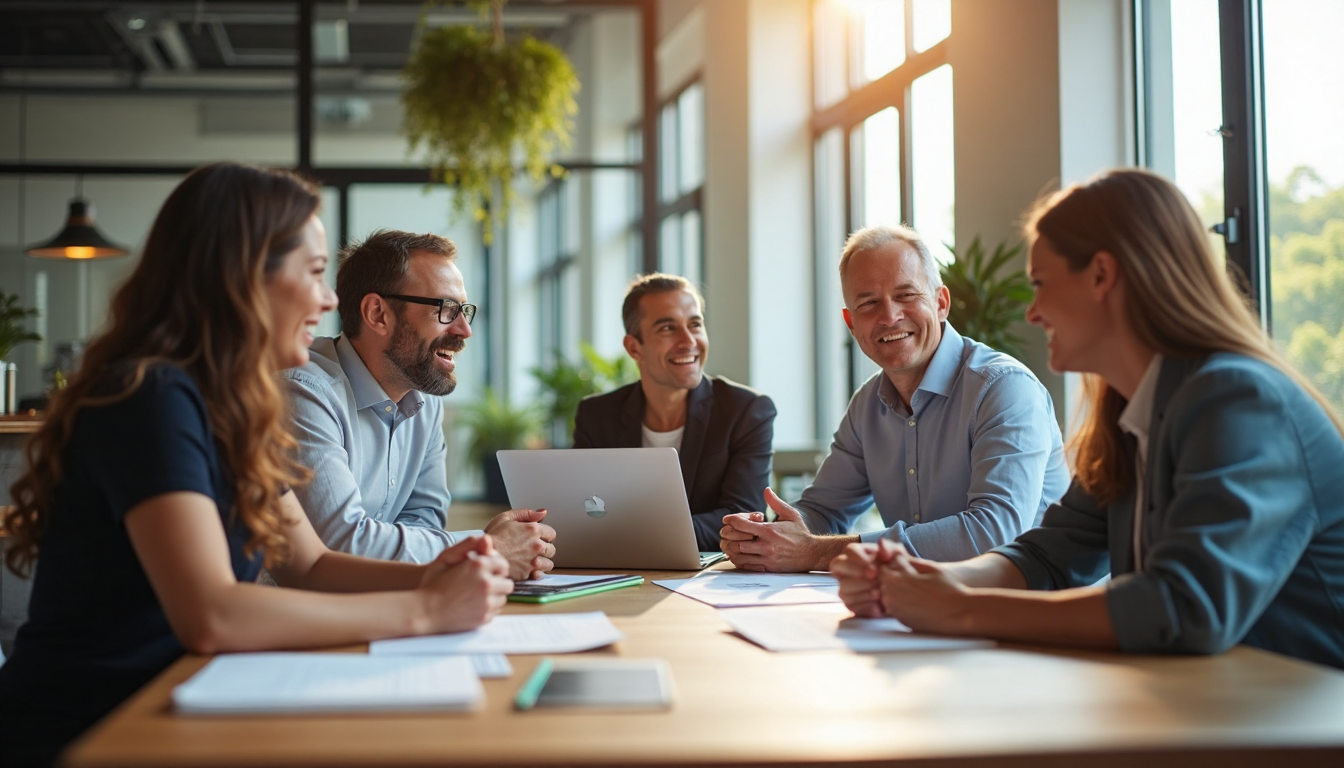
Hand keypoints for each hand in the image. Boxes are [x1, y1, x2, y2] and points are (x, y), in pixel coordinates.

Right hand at [417, 535, 512, 633]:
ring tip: (476, 596)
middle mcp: (486, 583)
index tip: (486, 572)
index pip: (503, 565)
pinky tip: (473, 606)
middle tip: (482, 585)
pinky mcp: (485, 618)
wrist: (424, 612)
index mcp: (478, 565)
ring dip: (494, 597)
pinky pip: (495, 611)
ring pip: (503, 598)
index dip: (495, 568)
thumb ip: (467, 545)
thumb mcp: (446, 558)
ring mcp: (486, 603)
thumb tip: (487, 539)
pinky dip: (488, 609)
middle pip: (507, 583)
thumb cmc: (432, 583)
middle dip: (497, 583)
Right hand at [484, 508, 557, 579]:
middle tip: (533, 550)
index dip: (545, 535)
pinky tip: (531, 570)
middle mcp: (536, 545)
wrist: (482, 555)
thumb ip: (527, 513)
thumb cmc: (492, 536)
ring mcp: (533, 560)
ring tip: (533, 561)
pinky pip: (541, 574)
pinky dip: (538, 573)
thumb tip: (543, 512)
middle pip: (552, 549)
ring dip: (543, 562)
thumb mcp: (506, 518)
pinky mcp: (528, 573)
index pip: (552, 533)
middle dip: (545, 549)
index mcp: (533, 530)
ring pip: (549, 563)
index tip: (538, 538)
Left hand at [719, 488, 842, 571]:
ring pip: (739, 556)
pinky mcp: (768, 567)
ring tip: (729, 544)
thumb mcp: (790, 514)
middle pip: (737, 542)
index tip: (727, 520)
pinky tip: (738, 555)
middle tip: (724, 534)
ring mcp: (766, 558)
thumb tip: (766, 490)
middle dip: (728, 537)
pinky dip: (739, 560)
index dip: (731, 520)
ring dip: (731, 550)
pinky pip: (747, 566)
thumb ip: (776, 502)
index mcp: (769, 530)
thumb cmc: (800, 533)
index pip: (742, 525)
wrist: (812, 553)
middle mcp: (766, 545)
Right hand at [829, 539, 899, 617]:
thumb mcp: (899, 557)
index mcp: (857, 554)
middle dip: (857, 576)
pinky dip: (866, 608)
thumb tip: (881, 544)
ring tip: (879, 595)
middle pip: (838, 568)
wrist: (907, 590)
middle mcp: (847, 570)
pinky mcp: (852, 604)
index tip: (874, 570)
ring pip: (843, 590)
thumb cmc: (899, 569)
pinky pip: (851, 607)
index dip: (858, 560)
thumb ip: (891, 549)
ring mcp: (847, 587)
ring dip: (862, 593)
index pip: (849, 551)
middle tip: (875, 582)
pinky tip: (879, 608)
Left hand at [876, 547, 971, 633]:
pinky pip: (894, 608)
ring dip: (895, 591)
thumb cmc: (949, 589)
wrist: (960, 614)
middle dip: (892, 577)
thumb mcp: (930, 568)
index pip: (882, 566)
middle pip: (882, 581)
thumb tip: (895, 555)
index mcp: (898, 579)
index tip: (904, 565)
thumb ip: (909, 561)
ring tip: (915, 590)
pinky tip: (916, 602)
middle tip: (910, 577)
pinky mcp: (901, 621)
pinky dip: (900, 603)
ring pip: (886, 595)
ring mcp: (895, 610)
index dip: (891, 564)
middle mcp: (892, 595)